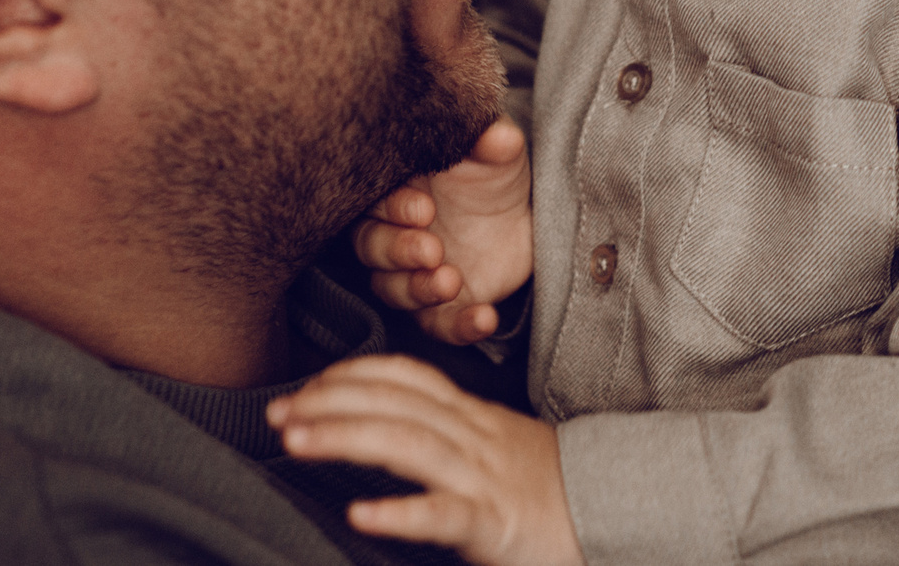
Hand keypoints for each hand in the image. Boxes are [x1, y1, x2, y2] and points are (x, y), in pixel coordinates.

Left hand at [268, 355, 582, 565]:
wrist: (621, 514)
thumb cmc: (549, 491)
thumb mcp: (497, 448)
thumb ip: (447, 435)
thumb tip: (386, 429)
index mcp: (473, 418)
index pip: (407, 378)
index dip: (352, 374)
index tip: (305, 386)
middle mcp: (474, 438)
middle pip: (397, 403)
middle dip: (331, 400)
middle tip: (277, 411)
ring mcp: (484, 478)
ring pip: (409, 445)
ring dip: (346, 437)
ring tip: (295, 441)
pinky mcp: (493, 524)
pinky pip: (443, 514)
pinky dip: (400, 511)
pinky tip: (360, 514)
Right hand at [354, 117, 533, 343]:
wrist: (522, 216)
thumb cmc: (491, 175)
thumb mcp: (497, 153)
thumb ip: (491, 141)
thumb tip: (496, 135)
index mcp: (394, 192)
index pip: (373, 203)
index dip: (393, 209)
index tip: (425, 209)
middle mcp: (392, 235)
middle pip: (372, 249)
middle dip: (399, 252)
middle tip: (431, 249)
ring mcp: (412, 275)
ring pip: (393, 290)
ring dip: (419, 290)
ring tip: (450, 281)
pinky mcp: (439, 307)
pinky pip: (437, 325)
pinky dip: (458, 327)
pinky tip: (484, 319)